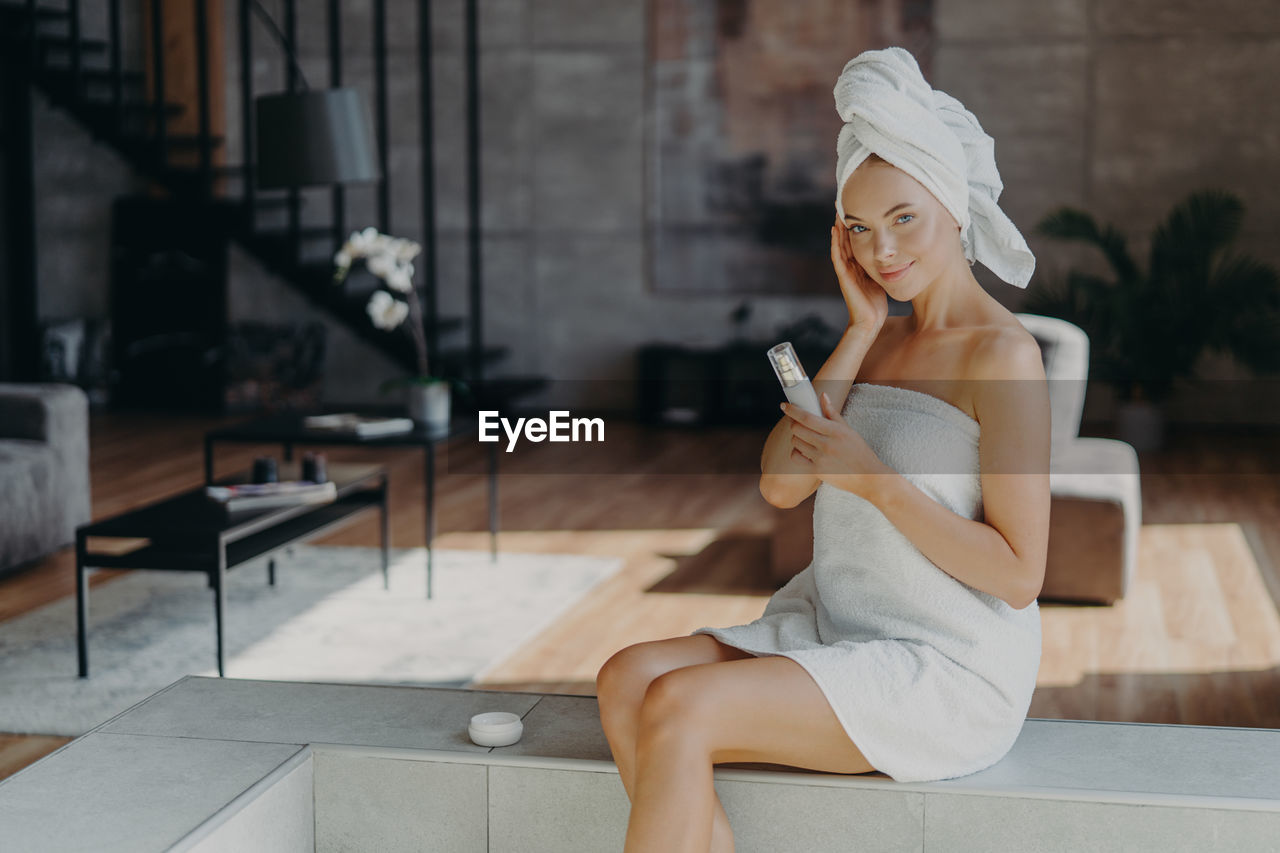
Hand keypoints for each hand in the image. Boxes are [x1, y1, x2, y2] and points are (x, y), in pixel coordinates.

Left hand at [782, 390, 891, 498]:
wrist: (867, 477)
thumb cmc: (859, 452)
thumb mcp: (849, 430)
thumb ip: (832, 413)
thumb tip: (823, 396)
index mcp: (835, 431)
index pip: (807, 418)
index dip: (793, 410)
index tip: (784, 406)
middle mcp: (826, 444)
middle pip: (797, 429)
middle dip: (794, 423)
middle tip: (797, 422)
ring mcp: (820, 458)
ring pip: (795, 442)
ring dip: (796, 437)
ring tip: (805, 436)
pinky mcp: (816, 470)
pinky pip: (796, 457)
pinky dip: (796, 451)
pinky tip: (803, 449)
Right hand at [831, 217, 888, 337]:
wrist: (870, 322)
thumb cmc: (876, 304)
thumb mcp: (881, 279)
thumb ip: (883, 267)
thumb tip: (894, 256)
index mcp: (859, 266)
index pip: (855, 242)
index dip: (855, 227)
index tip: (857, 210)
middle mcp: (850, 267)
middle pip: (845, 240)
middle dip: (844, 224)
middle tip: (842, 205)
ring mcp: (845, 271)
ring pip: (839, 246)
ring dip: (838, 229)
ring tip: (837, 213)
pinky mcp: (844, 277)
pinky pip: (838, 257)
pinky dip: (835, 244)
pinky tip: (835, 232)